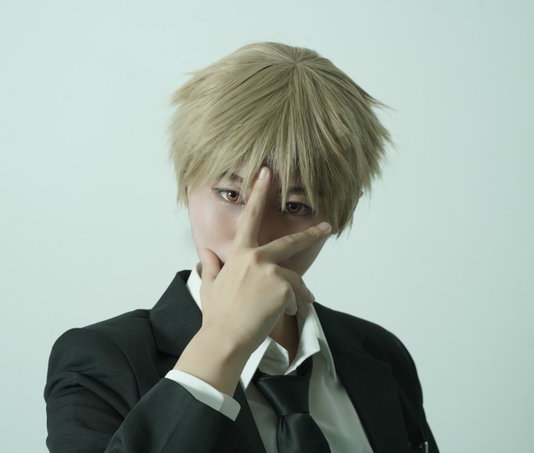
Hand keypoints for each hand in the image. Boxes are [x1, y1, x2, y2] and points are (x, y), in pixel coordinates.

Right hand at [198, 166, 330, 354]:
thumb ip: (211, 266)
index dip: (260, 193)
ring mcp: (270, 271)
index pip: (251, 217)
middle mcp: (255, 257)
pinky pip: (296, 297)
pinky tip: (279, 316)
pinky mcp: (282, 288)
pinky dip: (291, 308)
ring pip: (294, 280)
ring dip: (294, 296)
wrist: (224, 339)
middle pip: (290, 242)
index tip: (268, 173)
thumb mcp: (209, 286)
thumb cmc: (217, 315)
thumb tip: (207, 255)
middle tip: (326, 226)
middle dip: (311, 233)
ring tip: (284, 311)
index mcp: (239, 254)